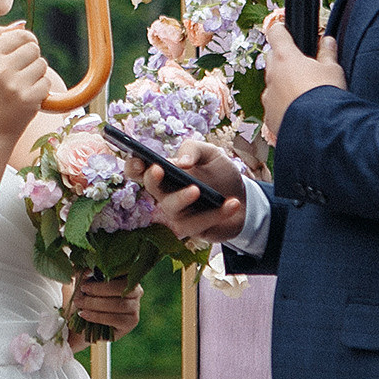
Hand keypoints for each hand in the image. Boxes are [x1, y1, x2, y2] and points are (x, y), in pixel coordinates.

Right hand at [0, 22, 49, 141]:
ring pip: (42, 64)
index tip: (23, 53)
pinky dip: (41, 90)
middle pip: (33, 48)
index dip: (27, 42)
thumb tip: (21, 24)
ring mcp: (13, 84)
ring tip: (23, 86)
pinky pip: (46, 82)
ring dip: (37, 75)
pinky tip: (28, 98)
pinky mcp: (28, 99)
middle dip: (32, 60)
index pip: (21, 35)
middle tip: (20, 75)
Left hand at [69, 272, 141, 340]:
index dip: (107, 272)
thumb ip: (85, 273)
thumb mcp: (84, 281)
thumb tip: (88, 271)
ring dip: (96, 303)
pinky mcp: (130, 323)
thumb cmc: (87, 297)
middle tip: (83, 289)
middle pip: (122, 288)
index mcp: (127, 276)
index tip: (88, 274)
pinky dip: (97, 316)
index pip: (124, 270)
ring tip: (80, 303)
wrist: (86, 321)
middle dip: (99, 289)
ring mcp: (135, 308)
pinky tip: (84, 314)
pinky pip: (115, 319)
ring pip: (119, 304)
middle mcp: (136, 291)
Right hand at [127, 139, 246, 242]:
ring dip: (182, 198)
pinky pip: (199, 224)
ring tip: (197, 189)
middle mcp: (166, 194)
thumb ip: (194, 149)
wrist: (244, 199)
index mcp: (165, 173)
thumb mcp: (211, 153)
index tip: (138, 160)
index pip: (139, 170)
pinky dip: (218, 213)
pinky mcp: (193, 229)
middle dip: (152, 179)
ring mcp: (178, 213)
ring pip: (171, 209)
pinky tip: (232, 202)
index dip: (133, 166)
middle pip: (151, 188)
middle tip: (159, 169)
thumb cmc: (220, 173)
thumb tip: (181, 162)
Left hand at [261, 22, 345, 136]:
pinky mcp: (269, 117)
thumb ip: (327, 53)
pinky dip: (282, 105)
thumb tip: (328, 41)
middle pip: (271, 59)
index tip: (282, 29)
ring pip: (272, 84)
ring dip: (282, 84)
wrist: (319, 130)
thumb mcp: (333, 70)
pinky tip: (298, 109)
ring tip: (302, 92)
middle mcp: (272, 76)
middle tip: (300, 65)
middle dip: (283, 59)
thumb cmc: (326, 96)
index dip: (280, 30)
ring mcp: (268, 97)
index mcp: (285, 58)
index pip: (276, 34)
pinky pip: (273, 106)